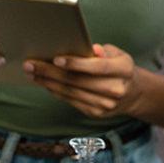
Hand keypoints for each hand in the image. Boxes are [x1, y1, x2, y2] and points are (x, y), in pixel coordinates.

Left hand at [24, 43, 140, 118]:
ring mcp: (106, 104)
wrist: (132, 93)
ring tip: (32, 73)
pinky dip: (55, 91)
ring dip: (48, 83)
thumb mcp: (117, 54)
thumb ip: (103, 51)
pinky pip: (71, 100)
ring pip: (71, 92)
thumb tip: (89, 49)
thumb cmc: (119, 68)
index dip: (76, 63)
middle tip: (31, 64)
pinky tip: (44, 83)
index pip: (98, 67)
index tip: (56, 59)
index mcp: (124, 70)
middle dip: (51, 72)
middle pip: (79, 81)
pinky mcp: (96, 113)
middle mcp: (116, 89)